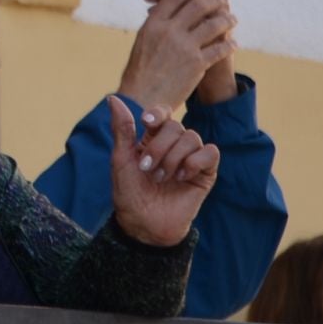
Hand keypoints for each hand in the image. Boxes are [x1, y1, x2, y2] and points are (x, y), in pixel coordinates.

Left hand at [106, 97, 217, 247]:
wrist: (144, 225)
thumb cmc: (130, 193)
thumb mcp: (121, 159)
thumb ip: (122, 129)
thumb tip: (112, 97)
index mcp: (153, 138)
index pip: (162, 113)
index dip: (157, 114)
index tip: (146, 124)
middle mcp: (173, 145)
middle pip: (175, 126)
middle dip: (159, 147)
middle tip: (148, 169)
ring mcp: (190, 158)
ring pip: (192, 137)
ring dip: (173, 158)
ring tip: (162, 178)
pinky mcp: (205, 173)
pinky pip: (210, 152)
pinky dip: (195, 161)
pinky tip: (182, 176)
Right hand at [117, 0, 237, 111]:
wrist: (140, 99)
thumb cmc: (139, 71)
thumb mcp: (142, 40)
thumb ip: (156, 22)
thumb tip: (166, 7)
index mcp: (154, 23)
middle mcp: (169, 31)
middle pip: (198, 4)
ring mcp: (184, 47)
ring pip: (213, 24)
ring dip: (226, 19)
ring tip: (232, 18)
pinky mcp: (196, 64)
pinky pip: (219, 48)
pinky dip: (228, 44)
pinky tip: (233, 43)